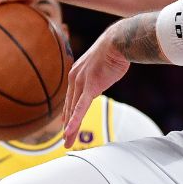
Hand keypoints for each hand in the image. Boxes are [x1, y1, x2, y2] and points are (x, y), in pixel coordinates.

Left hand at [62, 25, 130, 148]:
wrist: (117, 42)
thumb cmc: (114, 50)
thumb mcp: (101, 65)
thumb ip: (97, 75)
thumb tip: (102, 79)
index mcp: (76, 73)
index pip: (70, 98)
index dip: (68, 113)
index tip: (65, 124)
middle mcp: (75, 78)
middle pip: (69, 107)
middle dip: (67, 125)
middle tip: (65, 139)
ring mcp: (81, 83)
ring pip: (73, 110)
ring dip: (70, 128)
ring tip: (67, 142)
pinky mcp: (90, 87)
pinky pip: (81, 108)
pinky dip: (75, 120)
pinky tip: (70, 131)